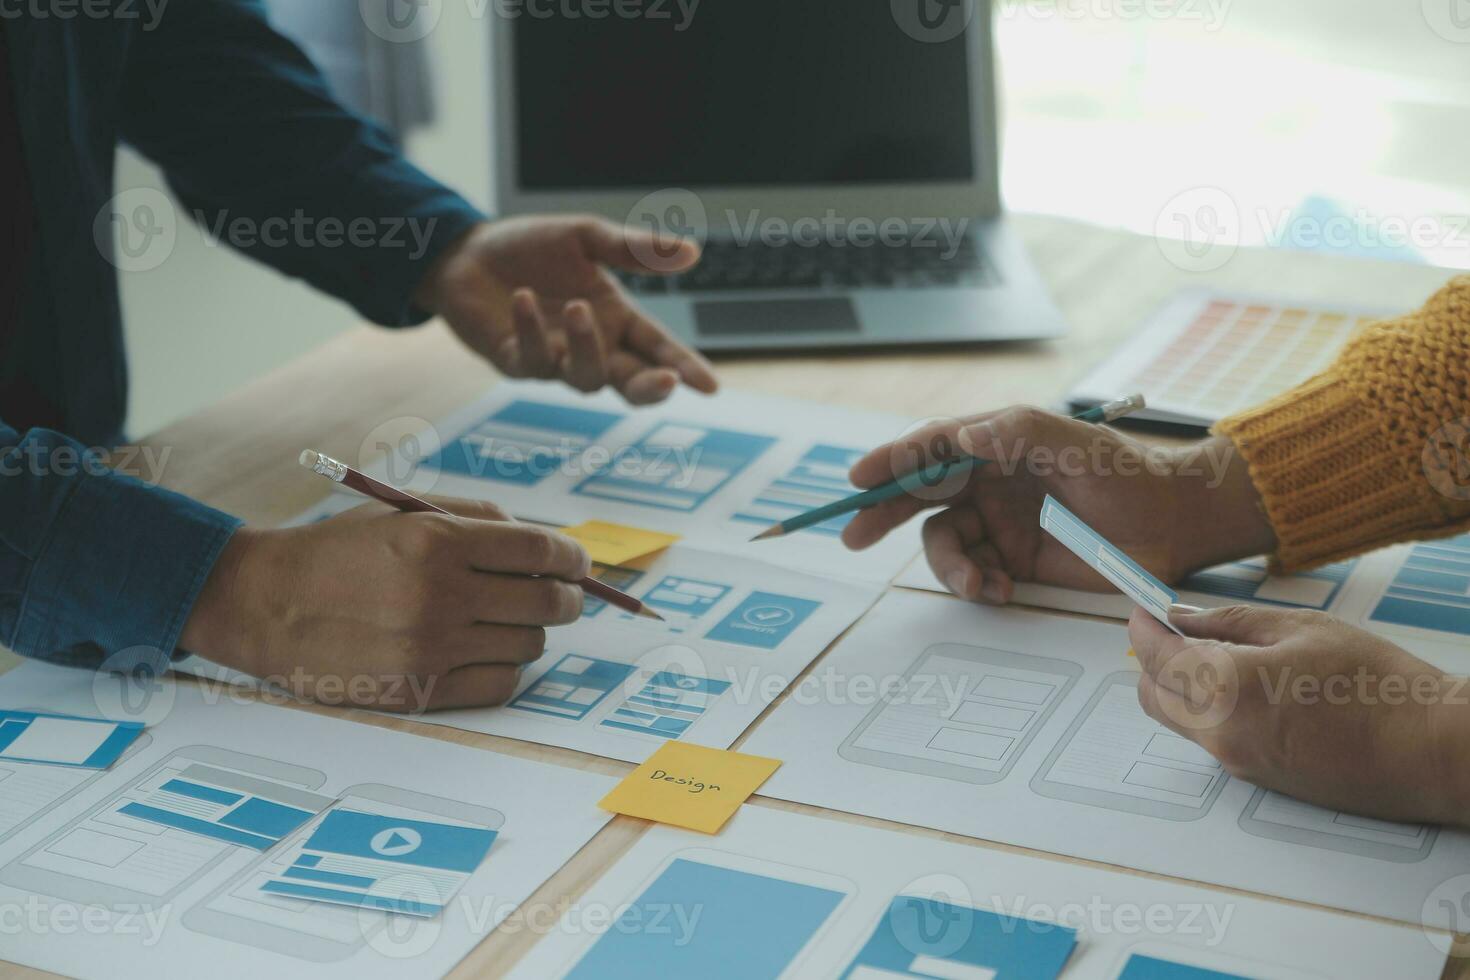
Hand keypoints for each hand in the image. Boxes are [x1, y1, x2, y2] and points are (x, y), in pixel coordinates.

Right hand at [180, 499, 589, 712]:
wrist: (264, 604)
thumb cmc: (339, 552)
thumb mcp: (404, 513)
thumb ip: (479, 520)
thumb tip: (548, 548)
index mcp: (437, 540)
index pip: (541, 552)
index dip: (573, 559)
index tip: (578, 564)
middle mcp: (439, 595)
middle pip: (547, 604)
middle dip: (565, 598)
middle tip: (560, 596)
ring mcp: (431, 648)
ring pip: (528, 646)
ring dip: (530, 632)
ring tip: (506, 621)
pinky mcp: (419, 692)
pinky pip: (500, 686)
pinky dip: (507, 669)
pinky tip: (488, 652)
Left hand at [415, 216, 718, 404]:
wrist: (466, 252)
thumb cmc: (531, 248)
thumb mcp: (586, 237)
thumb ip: (635, 249)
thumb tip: (692, 252)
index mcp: (616, 318)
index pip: (658, 349)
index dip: (685, 368)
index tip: (710, 386)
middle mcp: (591, 346)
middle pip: (630, 383)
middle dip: (651, 387)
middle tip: (667, 382)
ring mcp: (555, 359)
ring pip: (584, 377)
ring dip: (586, 346)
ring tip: (578, 307)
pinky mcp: (516, 361)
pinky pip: (532, 357)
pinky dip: (530, 328)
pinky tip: (522, 297)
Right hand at [842, 406, 1274, 602]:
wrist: (1177, 527)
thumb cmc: (1130, 474)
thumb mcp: (1077, 443)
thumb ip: (1019, 432)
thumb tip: (963, 436)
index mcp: (998, 442)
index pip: (932, 446)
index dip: (891, 460)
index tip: (859, 478)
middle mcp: (989, 480)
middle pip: (919, 495)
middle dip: (883, 515)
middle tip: (854, 536)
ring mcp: (999, 523)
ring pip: (944, 544)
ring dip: (949, 567)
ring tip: (979, 585)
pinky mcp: (1014, 561)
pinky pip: (974, 574)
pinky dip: (976, 585)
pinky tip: (999, 591)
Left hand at [1132, 604, 1469, 825]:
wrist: (1429, 751)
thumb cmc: (1375, 681)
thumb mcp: (1300, 629)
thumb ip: (1229, 622)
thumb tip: (1179, 615)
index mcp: (1224, 687)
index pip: (1154, 656)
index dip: (1143, 628)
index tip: (1142, 610)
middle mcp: (1219, 732)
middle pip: (1153, 695)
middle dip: (1154, 662)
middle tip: (1178, 631)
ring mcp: (1237, 762)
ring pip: (1179, 720)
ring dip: (1181, 688)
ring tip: (1221, 656)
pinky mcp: (1258, 780)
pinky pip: (1213, 740)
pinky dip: (1211, 711)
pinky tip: (1251, 690)